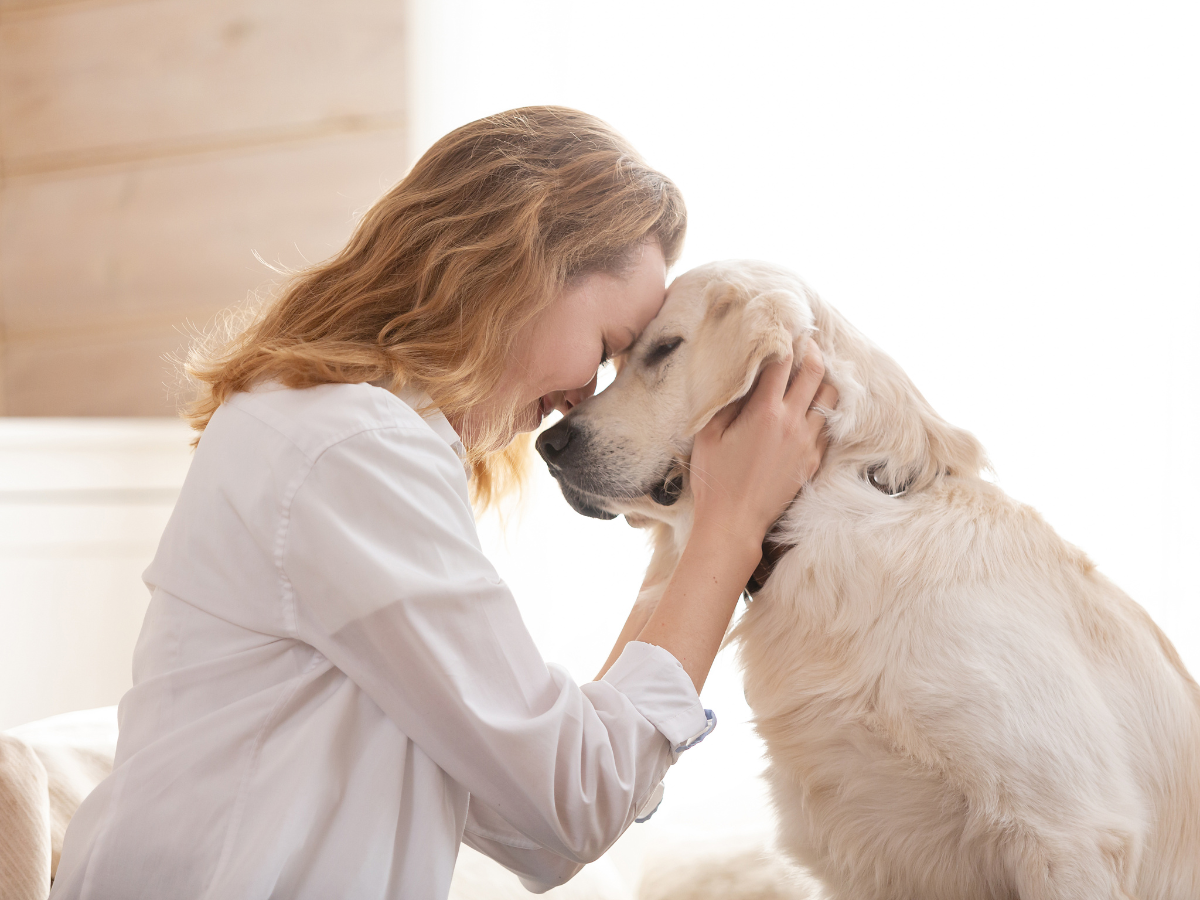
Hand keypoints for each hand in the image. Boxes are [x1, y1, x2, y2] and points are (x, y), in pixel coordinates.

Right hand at [690, 340, 837, 546]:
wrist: (734, 523)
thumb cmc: (714, 478)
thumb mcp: (708, 434)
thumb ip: (726, 401)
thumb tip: (739, 376)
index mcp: (765, 412)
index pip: (782, 363)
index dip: (784, 341)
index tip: (783, 328)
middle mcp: (793, 423)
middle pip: (815, 373)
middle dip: (811, 351)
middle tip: (805, 341)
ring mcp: (807, 443)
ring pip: (830, 398)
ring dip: (823, 380)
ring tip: (813, 372)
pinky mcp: (813, 461)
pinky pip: (828, 426)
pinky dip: (824, 410)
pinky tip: (813, 407)